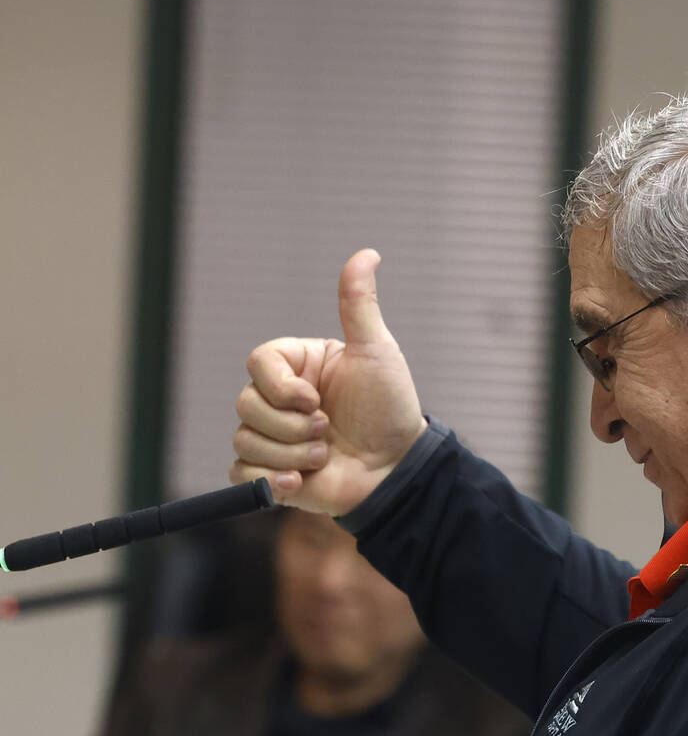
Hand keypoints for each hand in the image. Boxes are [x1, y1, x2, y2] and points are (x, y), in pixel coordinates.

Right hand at [230, 249, 426, 514]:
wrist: (397, 470)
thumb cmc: (390, 408)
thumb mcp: (376, 352)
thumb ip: (359, 305)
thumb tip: (368, 253)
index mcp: (297, 367)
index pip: (258, 363)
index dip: (281, 386)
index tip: (315, 400)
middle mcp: (280, 400)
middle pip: (246, 403)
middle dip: (291, 425)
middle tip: (328, 430)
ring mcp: (273, 438)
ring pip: (245, 439)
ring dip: (291, 454)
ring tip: (325, 455)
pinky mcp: (270, 475)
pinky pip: (242, 474)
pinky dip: (271, 481)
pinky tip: (303, 482)